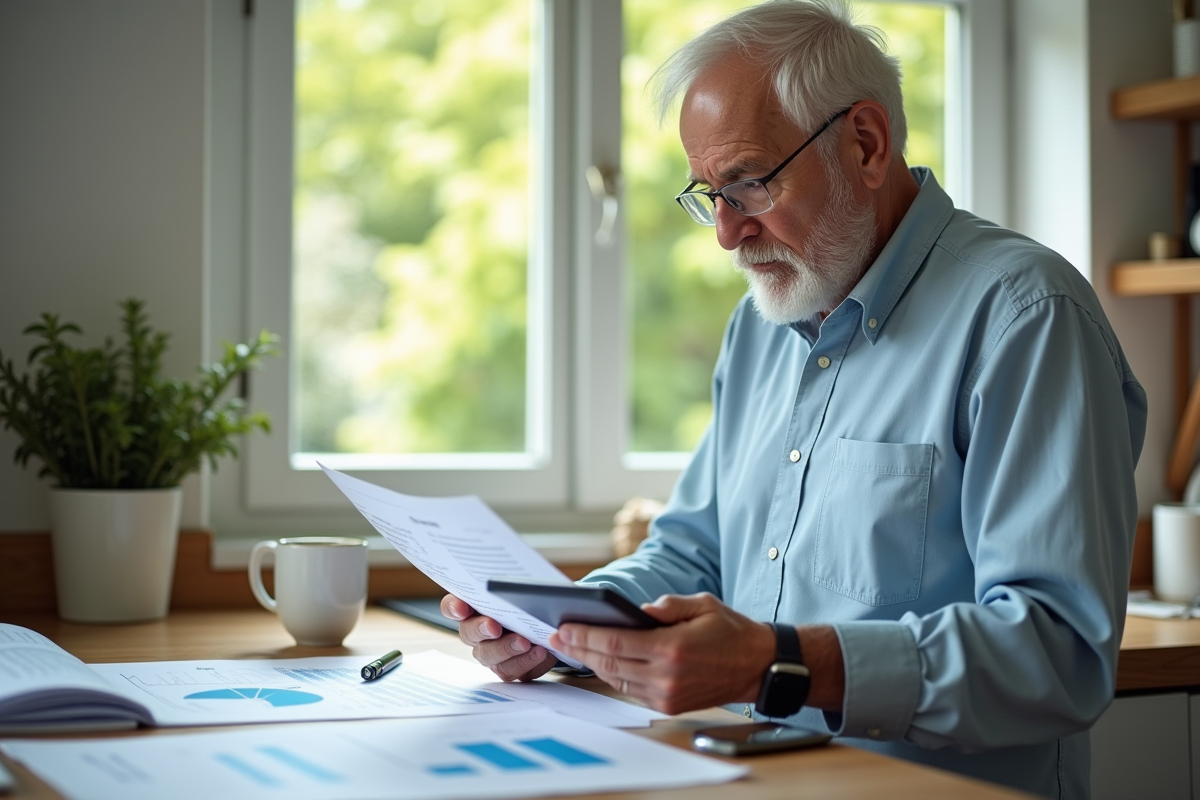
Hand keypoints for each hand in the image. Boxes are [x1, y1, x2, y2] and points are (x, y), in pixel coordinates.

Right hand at [440, 594, 557, 680]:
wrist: (556, 620)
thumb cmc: (534, 599)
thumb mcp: (525, 585)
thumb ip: (512, 584)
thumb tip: (515, 584)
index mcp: (474, 606)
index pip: (452, 605)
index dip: (453, 607)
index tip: (461, 608)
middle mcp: (478, 631)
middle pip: (468, 634)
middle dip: (480, 629)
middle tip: (494, 627)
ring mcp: (492, 652)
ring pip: (488, 656)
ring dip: (506, 649)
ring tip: (525, 642)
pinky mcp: (511, 667)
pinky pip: (513, 671)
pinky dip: (526, 662)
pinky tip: (539, 652)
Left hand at [548, 592, 775, 714]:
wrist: (757, 667)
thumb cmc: (731, 631)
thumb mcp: (702, 604)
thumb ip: (667, 605)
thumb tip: (637, 611)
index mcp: (673, 648)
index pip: (616, 643)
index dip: (585, 635)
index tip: (564, 627)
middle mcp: (666, 676)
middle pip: (609, 663)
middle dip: (580, 648)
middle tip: (558, 636)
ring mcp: (666, 695)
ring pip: (616, 679)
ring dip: (592, 663)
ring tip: (573, 647)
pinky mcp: (668, 705)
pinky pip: (631, 690)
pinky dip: (613, 675)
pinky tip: (601, 661)